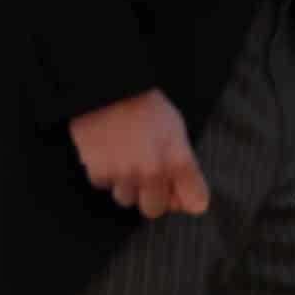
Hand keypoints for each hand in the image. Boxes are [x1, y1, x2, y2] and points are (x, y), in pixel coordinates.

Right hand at [69, 89, 210, 218]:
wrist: (108, 85)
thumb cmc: (146, 106)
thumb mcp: (176, 130)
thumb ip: (183, 165)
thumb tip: (179, 196)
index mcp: (179, 161)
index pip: (196, 204)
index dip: (186, 196)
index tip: (176, 186)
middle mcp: (153, 172)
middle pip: (155, 209)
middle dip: (150, 195)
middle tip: (143, 174)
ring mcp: (124, 174)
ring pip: (126, 200)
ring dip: (125, 185)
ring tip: (122, 161)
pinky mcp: (97, 169)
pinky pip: (102, 184)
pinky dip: (103, 172)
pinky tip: (105, 152)